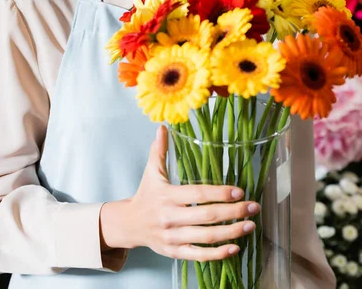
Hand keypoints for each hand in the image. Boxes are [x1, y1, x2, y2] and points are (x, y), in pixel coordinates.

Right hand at [123, 125, 259, 261]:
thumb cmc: (146, 196)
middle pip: (207, 216)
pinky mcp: (175, 252)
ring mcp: (173, 237)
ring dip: (231, 232)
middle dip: (233, 212)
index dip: (219, 193)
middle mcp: (170, 218)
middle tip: (253, 207)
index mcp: (167, 196)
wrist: (129, 224)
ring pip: (206, 237)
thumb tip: (162, 127)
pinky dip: (218, 254)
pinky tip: (235, 247)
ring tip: (250, 225)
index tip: (239, 191)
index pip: (197, 194)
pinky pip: (199, 255)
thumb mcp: (151, 172)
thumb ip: (159, 150)